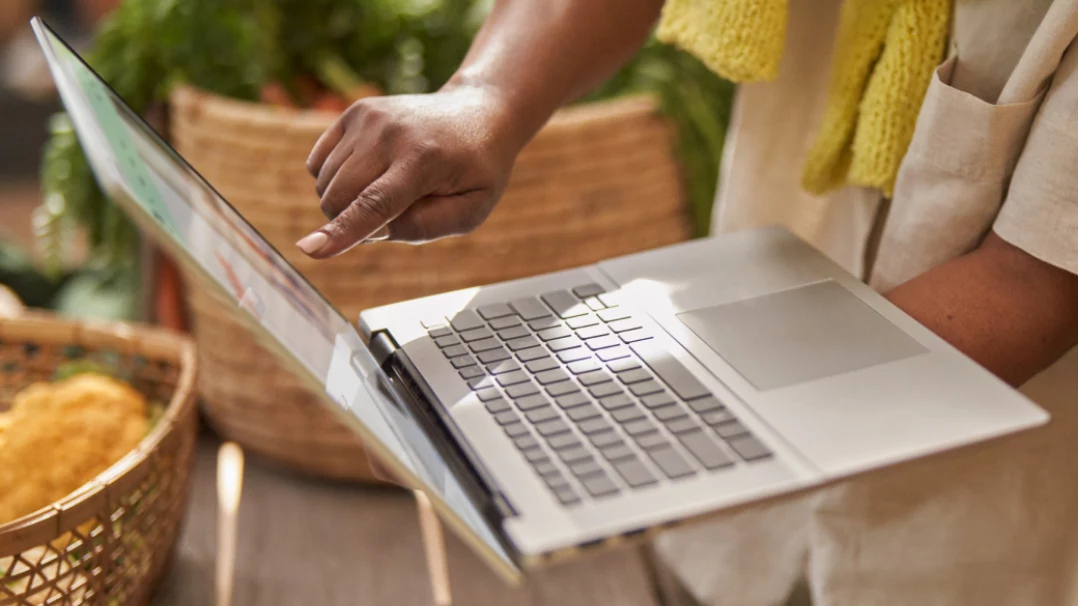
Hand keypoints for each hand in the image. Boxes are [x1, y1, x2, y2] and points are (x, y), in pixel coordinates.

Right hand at [300, 86, 520, 257]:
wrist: (479, 113)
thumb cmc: (477, 170)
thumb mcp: (471, 210)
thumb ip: (425, 227)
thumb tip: (374, 230)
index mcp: (423, 160)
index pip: (375, 204)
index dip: (342, 231)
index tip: (309, 250)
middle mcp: (390, 134)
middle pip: (339, 197)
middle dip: (351, 221)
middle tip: (393, 213)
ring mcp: (369, 118)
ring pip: (325, 183)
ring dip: (347, 200)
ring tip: (390, 187)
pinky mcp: (356, 112)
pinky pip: (319, 163)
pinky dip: (335, 179)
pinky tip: (370, 172)